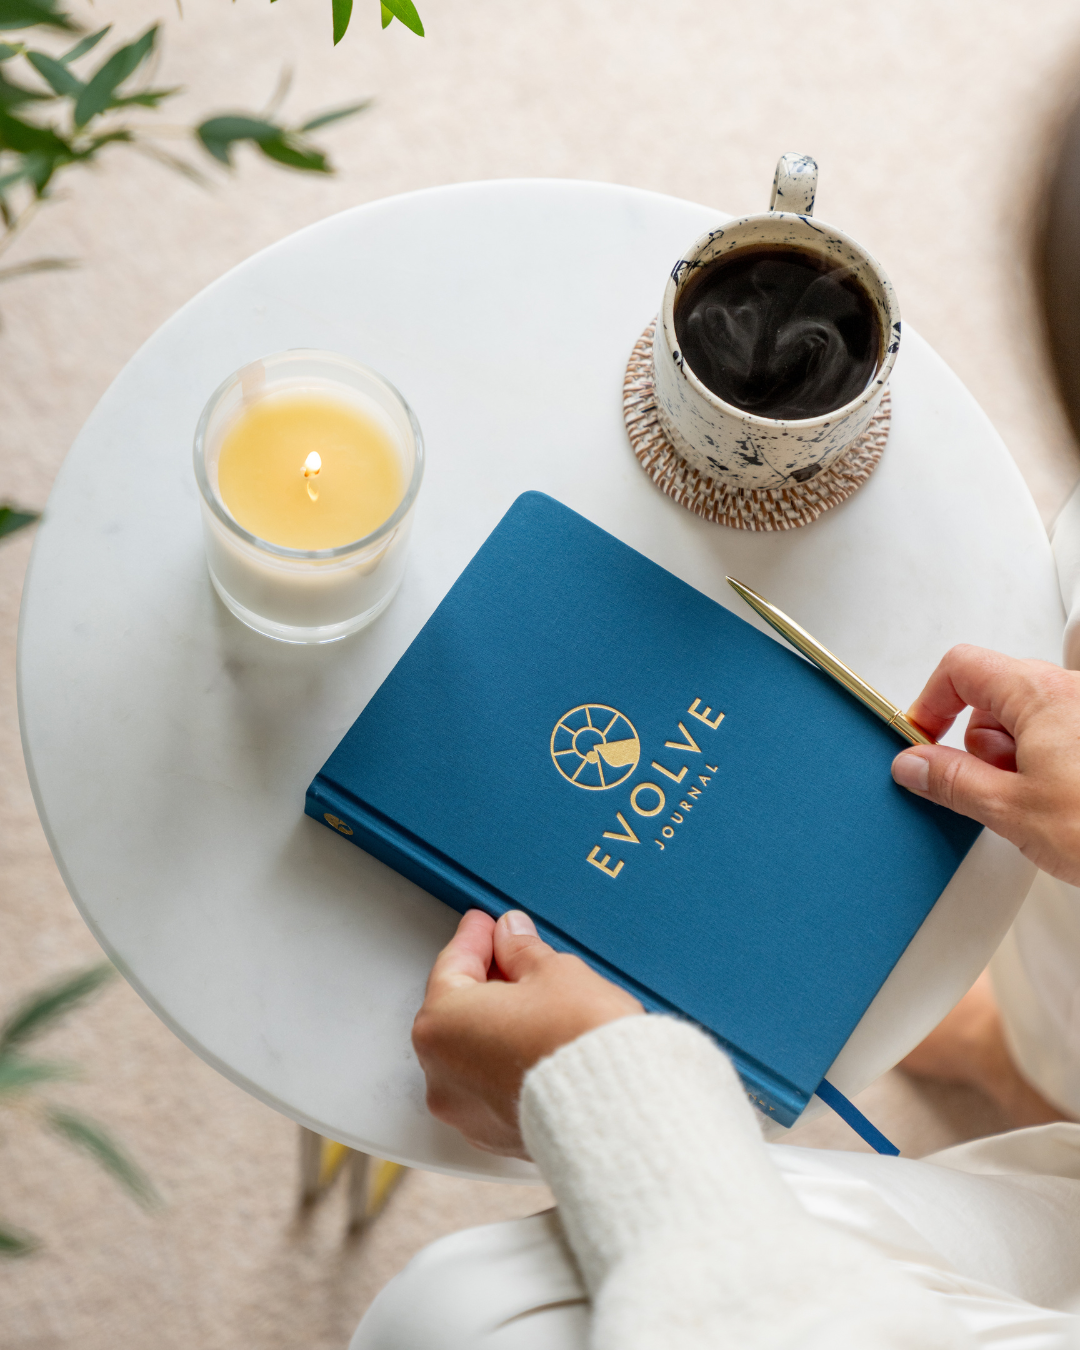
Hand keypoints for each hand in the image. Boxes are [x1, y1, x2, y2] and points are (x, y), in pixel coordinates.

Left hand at [412, 909, 642, 1156]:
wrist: (618, 1108)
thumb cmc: (580, 1044)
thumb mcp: (554, 972)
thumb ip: (522, 950)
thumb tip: (512, 937)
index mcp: (441, 1025)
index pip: (452, 966)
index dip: (475, 938)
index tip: (486, 924)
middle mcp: (442, 1075)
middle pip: (459, 1012)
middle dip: (486, 980)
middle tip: (513, 954)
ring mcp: (467, 1113)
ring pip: (474, 1054)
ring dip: (498, 1025)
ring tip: (536, 1001)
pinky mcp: (497, 1137)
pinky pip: (493, 1088)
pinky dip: (509, 1064)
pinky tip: (539, 1045)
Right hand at [891, 644, 1079, 883]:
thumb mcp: (1011, 809)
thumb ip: (951, 782)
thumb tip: (914, 765)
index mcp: (1039, 692)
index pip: (960, 667)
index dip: (930, 703)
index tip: (921, 741)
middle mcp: (1071, 691)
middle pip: (993, 696)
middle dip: (978, 744)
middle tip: (987, 786)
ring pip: (1027, 722)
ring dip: (1016, 761)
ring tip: (1034, 804)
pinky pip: (1059, 741)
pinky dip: (1046, 769)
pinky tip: (1058, 809)